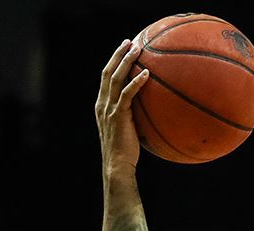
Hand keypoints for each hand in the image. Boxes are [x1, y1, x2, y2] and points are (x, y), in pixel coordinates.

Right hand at [96, 40, 150, 177]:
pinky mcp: (118, 115)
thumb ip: (133, 117)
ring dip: (126, 61)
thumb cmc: (125, 153)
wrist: (117, 166)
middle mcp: (102, 104)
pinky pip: (127, 94)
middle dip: (118, 55)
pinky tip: (147, 73)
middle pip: (107, 72)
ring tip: (137, 49)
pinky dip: (136, 82)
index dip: (113, 62)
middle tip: (129, 41)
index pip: (105, 78)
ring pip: (115, 78)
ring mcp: (109, 109)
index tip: (123, 49)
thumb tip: (151, 110)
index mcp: (102, 105)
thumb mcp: (127, 131)